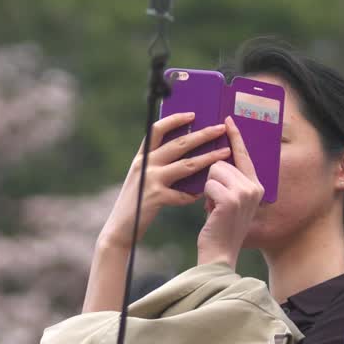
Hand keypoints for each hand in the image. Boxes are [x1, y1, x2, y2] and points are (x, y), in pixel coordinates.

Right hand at [100, 113, 232, 248]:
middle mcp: (145, 165)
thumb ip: (156, 166)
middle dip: (202, 134)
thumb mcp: (142, 179)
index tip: (193, 115)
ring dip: (208, 158)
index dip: (175, 120)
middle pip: (178, 143)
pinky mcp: (156, 198)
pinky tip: (204, 194)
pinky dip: (195, 194)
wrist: (119, 229)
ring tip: (225, 153)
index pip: (157, 130)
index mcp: (142, 157)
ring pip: (185, 164)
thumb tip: (184, 154)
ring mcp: (150, 180)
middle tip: (220, 128)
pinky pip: (182, 194)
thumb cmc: (135, 204)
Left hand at [197, 117, 263, 266]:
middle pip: (222, 162)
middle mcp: (255, 187)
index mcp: (256, 185)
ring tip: (215, 208)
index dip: (235, 136)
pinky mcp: (231, 199)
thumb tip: (217, 159)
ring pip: (213, 171)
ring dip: (208, 189)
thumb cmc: (219, 227)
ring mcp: (245, 193)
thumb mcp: (228, 200)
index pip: (243, 154)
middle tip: (217, 202)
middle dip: (212, 180)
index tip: (227, 119)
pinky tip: (212, 213)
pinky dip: (206, 198)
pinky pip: (208, 184)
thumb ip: (229, 180)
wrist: (219, 253)